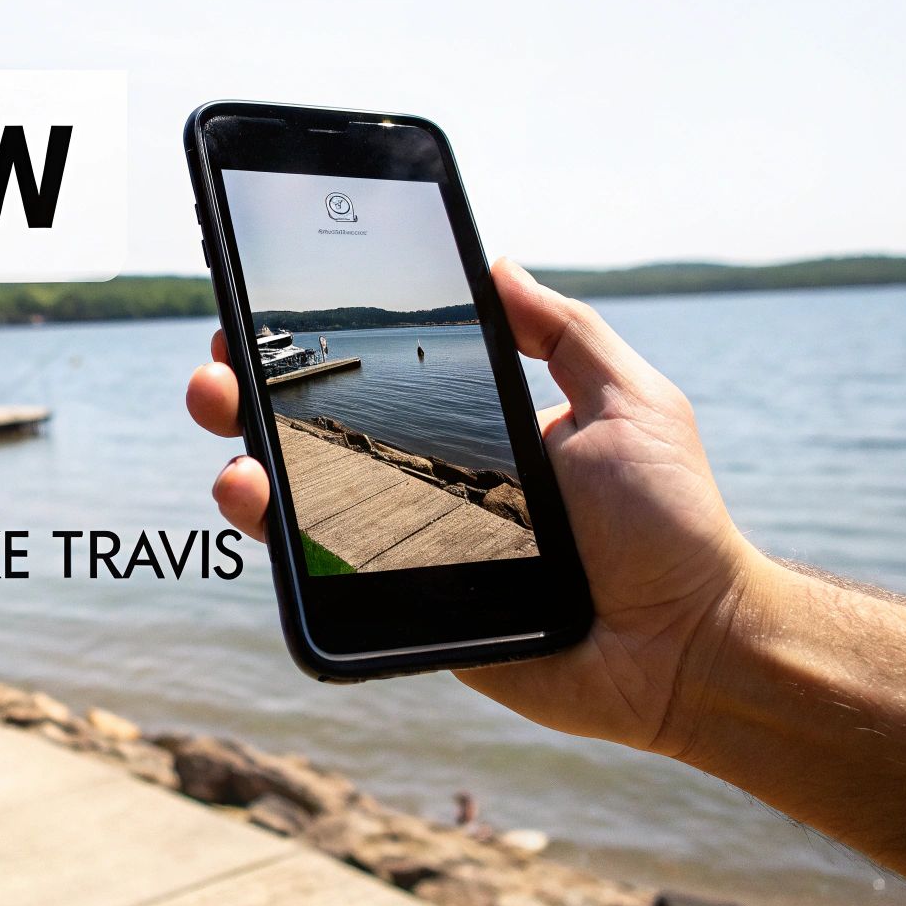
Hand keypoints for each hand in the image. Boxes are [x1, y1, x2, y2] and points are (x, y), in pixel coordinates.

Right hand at [185, 259, 758, 755]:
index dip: (315, 352)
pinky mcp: (401, 610)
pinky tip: (251, 494)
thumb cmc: (669, 522)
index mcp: (472, 435)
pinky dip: (274, 532)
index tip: (268, 311)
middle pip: (317, 440)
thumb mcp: (629, 401)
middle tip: (220, 365)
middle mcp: (428, 488)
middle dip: (252, 395)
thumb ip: (564, 332)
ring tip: (224, 420)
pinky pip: (323, 572)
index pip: (374, 385)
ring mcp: (408, 551)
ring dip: (246, 455)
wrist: (685, 644)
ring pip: (303, 505)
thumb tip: (495, 261)